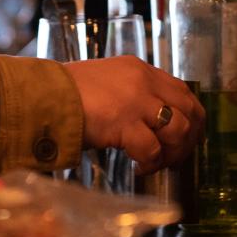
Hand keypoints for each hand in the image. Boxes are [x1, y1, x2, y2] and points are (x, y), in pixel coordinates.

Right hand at [62, 56, 204, 174]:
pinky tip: (138, 167)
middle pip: (189, 110)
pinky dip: (149, 163)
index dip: (192, 118)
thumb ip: (134, 94)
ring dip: (171, 152)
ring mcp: (136, 101)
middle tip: (175, 157)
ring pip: (178, 130)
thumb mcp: (109, 82)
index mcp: (140, 69)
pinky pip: (152, 149)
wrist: (45, 96)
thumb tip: (155, 122)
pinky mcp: (125, 123)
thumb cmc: (70, 94)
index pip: (183, 91)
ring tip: (154, 162)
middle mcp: (143, 81)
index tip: (187, 137)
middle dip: (188, 139)